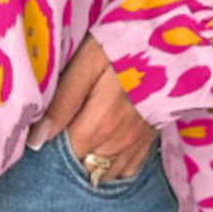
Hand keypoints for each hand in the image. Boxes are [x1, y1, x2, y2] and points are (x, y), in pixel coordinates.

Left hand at [26, 34, 157, 178]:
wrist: (175, 39)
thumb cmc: (123, 46)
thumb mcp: (86, 64)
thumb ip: (62, 102)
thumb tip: (37, 139)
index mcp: (100, 124)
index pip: (66, 155)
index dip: (50, 149)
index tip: (41, 136)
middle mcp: (120, 141)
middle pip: (85, 166)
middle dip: (68, 158)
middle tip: (57, 138)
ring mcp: (138, 141)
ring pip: (106, 172)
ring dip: (89, 165)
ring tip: (77, 146)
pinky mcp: (151, 137)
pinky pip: (129, 169)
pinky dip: (113, 168)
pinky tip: (102, 154)